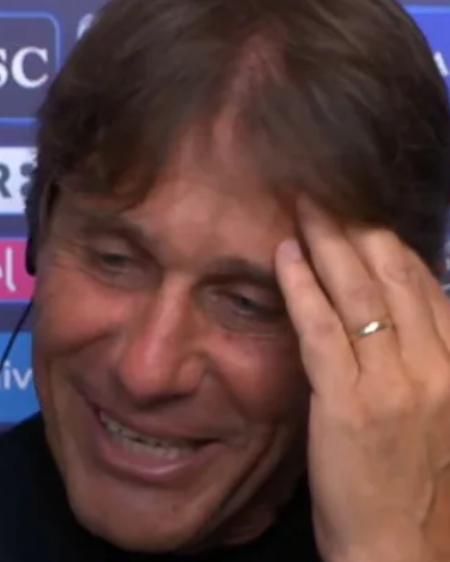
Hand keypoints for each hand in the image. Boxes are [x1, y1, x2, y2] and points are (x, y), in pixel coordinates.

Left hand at [275, 198, 449, 561]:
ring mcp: (393, 382)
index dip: (390, 243)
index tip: (363, 216)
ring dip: (329, 241)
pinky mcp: (349, 403)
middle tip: (329, 194)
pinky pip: (322, 329)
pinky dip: (302, 286)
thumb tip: (404, 310)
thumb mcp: (440, 413)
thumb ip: (428, 360)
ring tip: (305, 207)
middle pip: (393, 275)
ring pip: (358, 292)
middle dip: (359, 228)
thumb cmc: (422, 487)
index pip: (423, 283)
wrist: (407, 554)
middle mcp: (434, 364)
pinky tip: (285, 253)